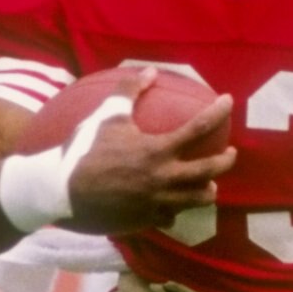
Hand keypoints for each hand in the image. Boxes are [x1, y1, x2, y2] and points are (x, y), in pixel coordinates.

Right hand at [65, 73, 234, 235]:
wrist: (62, 192)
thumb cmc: (84, 151)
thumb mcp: (106, 116)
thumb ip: (129, 92)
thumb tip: (149, 71)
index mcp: (158, 150)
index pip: (199, 127)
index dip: (218, 112)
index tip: (229, 102)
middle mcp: (164, 177)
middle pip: (210, 170)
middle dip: (226, 161)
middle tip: (230, 154)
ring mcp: (158, 202)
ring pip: (197, 199)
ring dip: (207, 190)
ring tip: (209, 185)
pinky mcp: (147, 220)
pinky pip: (171, 217)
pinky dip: (175, 210)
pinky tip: (173, 207)